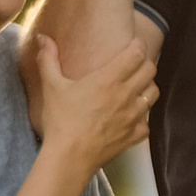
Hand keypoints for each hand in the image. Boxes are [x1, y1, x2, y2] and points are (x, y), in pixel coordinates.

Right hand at [24, 29, 157, 175]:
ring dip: (147, 87)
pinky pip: (147, 123)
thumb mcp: (52, 87)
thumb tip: (42, 38)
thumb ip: (48, 59)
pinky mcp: (133, 136)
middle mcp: (125, 95)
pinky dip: (143, 118)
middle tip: (134, 63)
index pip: (136, 54)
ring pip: (153, 94)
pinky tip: (132, 116)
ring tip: (136, 86)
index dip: (138, 44)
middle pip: (150, 70)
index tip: (134, 42)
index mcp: (108, 80)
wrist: (69, 157)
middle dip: (145, 63)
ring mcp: (132, 117)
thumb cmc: (61, 121)